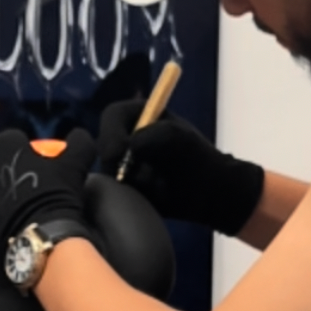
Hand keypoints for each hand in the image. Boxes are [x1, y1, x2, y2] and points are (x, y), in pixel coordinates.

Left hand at [0, 127, 96, 267]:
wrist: (39, 237)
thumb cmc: (56, 196)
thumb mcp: (76, 164)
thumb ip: (79, 142)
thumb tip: (78, 136)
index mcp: (3, 142)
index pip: (14, 141)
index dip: (27, 153)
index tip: (38, 170)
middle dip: (4, 170)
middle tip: (23, 190)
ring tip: (9, 209)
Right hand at [98, 98, 263, 234]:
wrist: (207, 193)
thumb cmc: (195, 158)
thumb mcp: (174, 139)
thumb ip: (147, 137)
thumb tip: (125, 149)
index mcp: (141, 115)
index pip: (112, 115)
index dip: (111, 132)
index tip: (120, 152)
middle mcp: (127, 135)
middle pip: (103, 143)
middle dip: (115, 160)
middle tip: (129, 175)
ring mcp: (123, 160)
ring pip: (105, 167)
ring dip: (121, 178)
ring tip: (146, 184)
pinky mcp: (123, 183)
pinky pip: (111, 187)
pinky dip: (123, 192)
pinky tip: (142, 194)